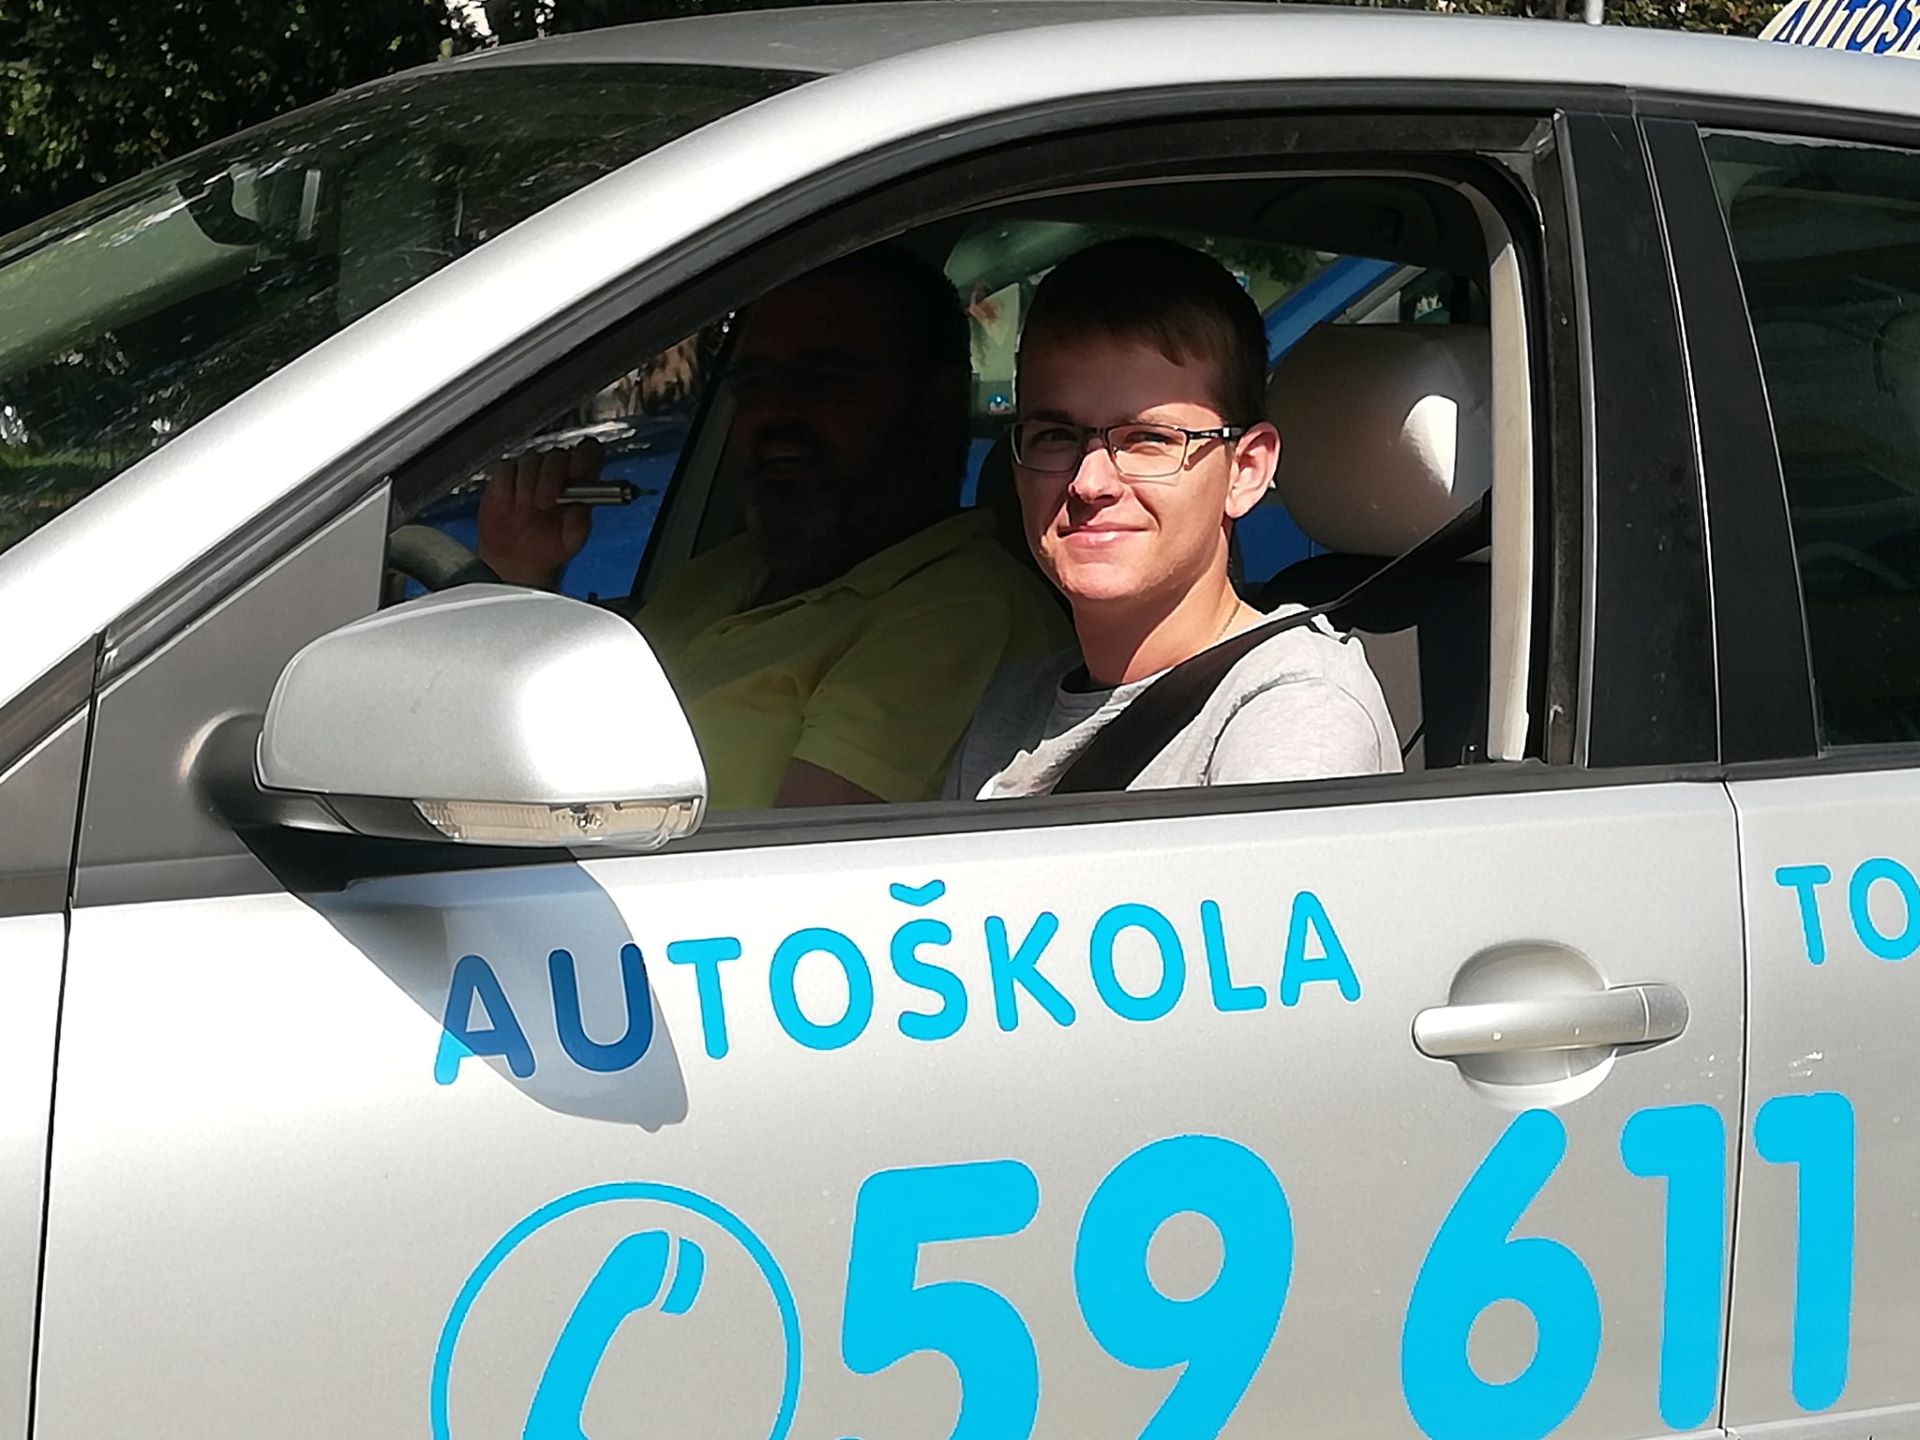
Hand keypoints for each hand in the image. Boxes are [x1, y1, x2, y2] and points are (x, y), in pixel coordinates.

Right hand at [475, 439, 599, 587]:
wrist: (516, 562)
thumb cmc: (548, 546)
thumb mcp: (570, 543)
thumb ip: (578, 527)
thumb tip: (580, 510)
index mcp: (579, 484)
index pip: (589, 453)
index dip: (584, 457)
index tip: (576, 472)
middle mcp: (555, 473)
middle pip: (557, 455)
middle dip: (551, 476)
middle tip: (546, 501)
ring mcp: (529, 473)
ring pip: (530, 460)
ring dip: (527, 483)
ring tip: (526, 508)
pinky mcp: (504, 478)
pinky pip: (504, 469)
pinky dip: (505, 486)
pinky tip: (508, 506)